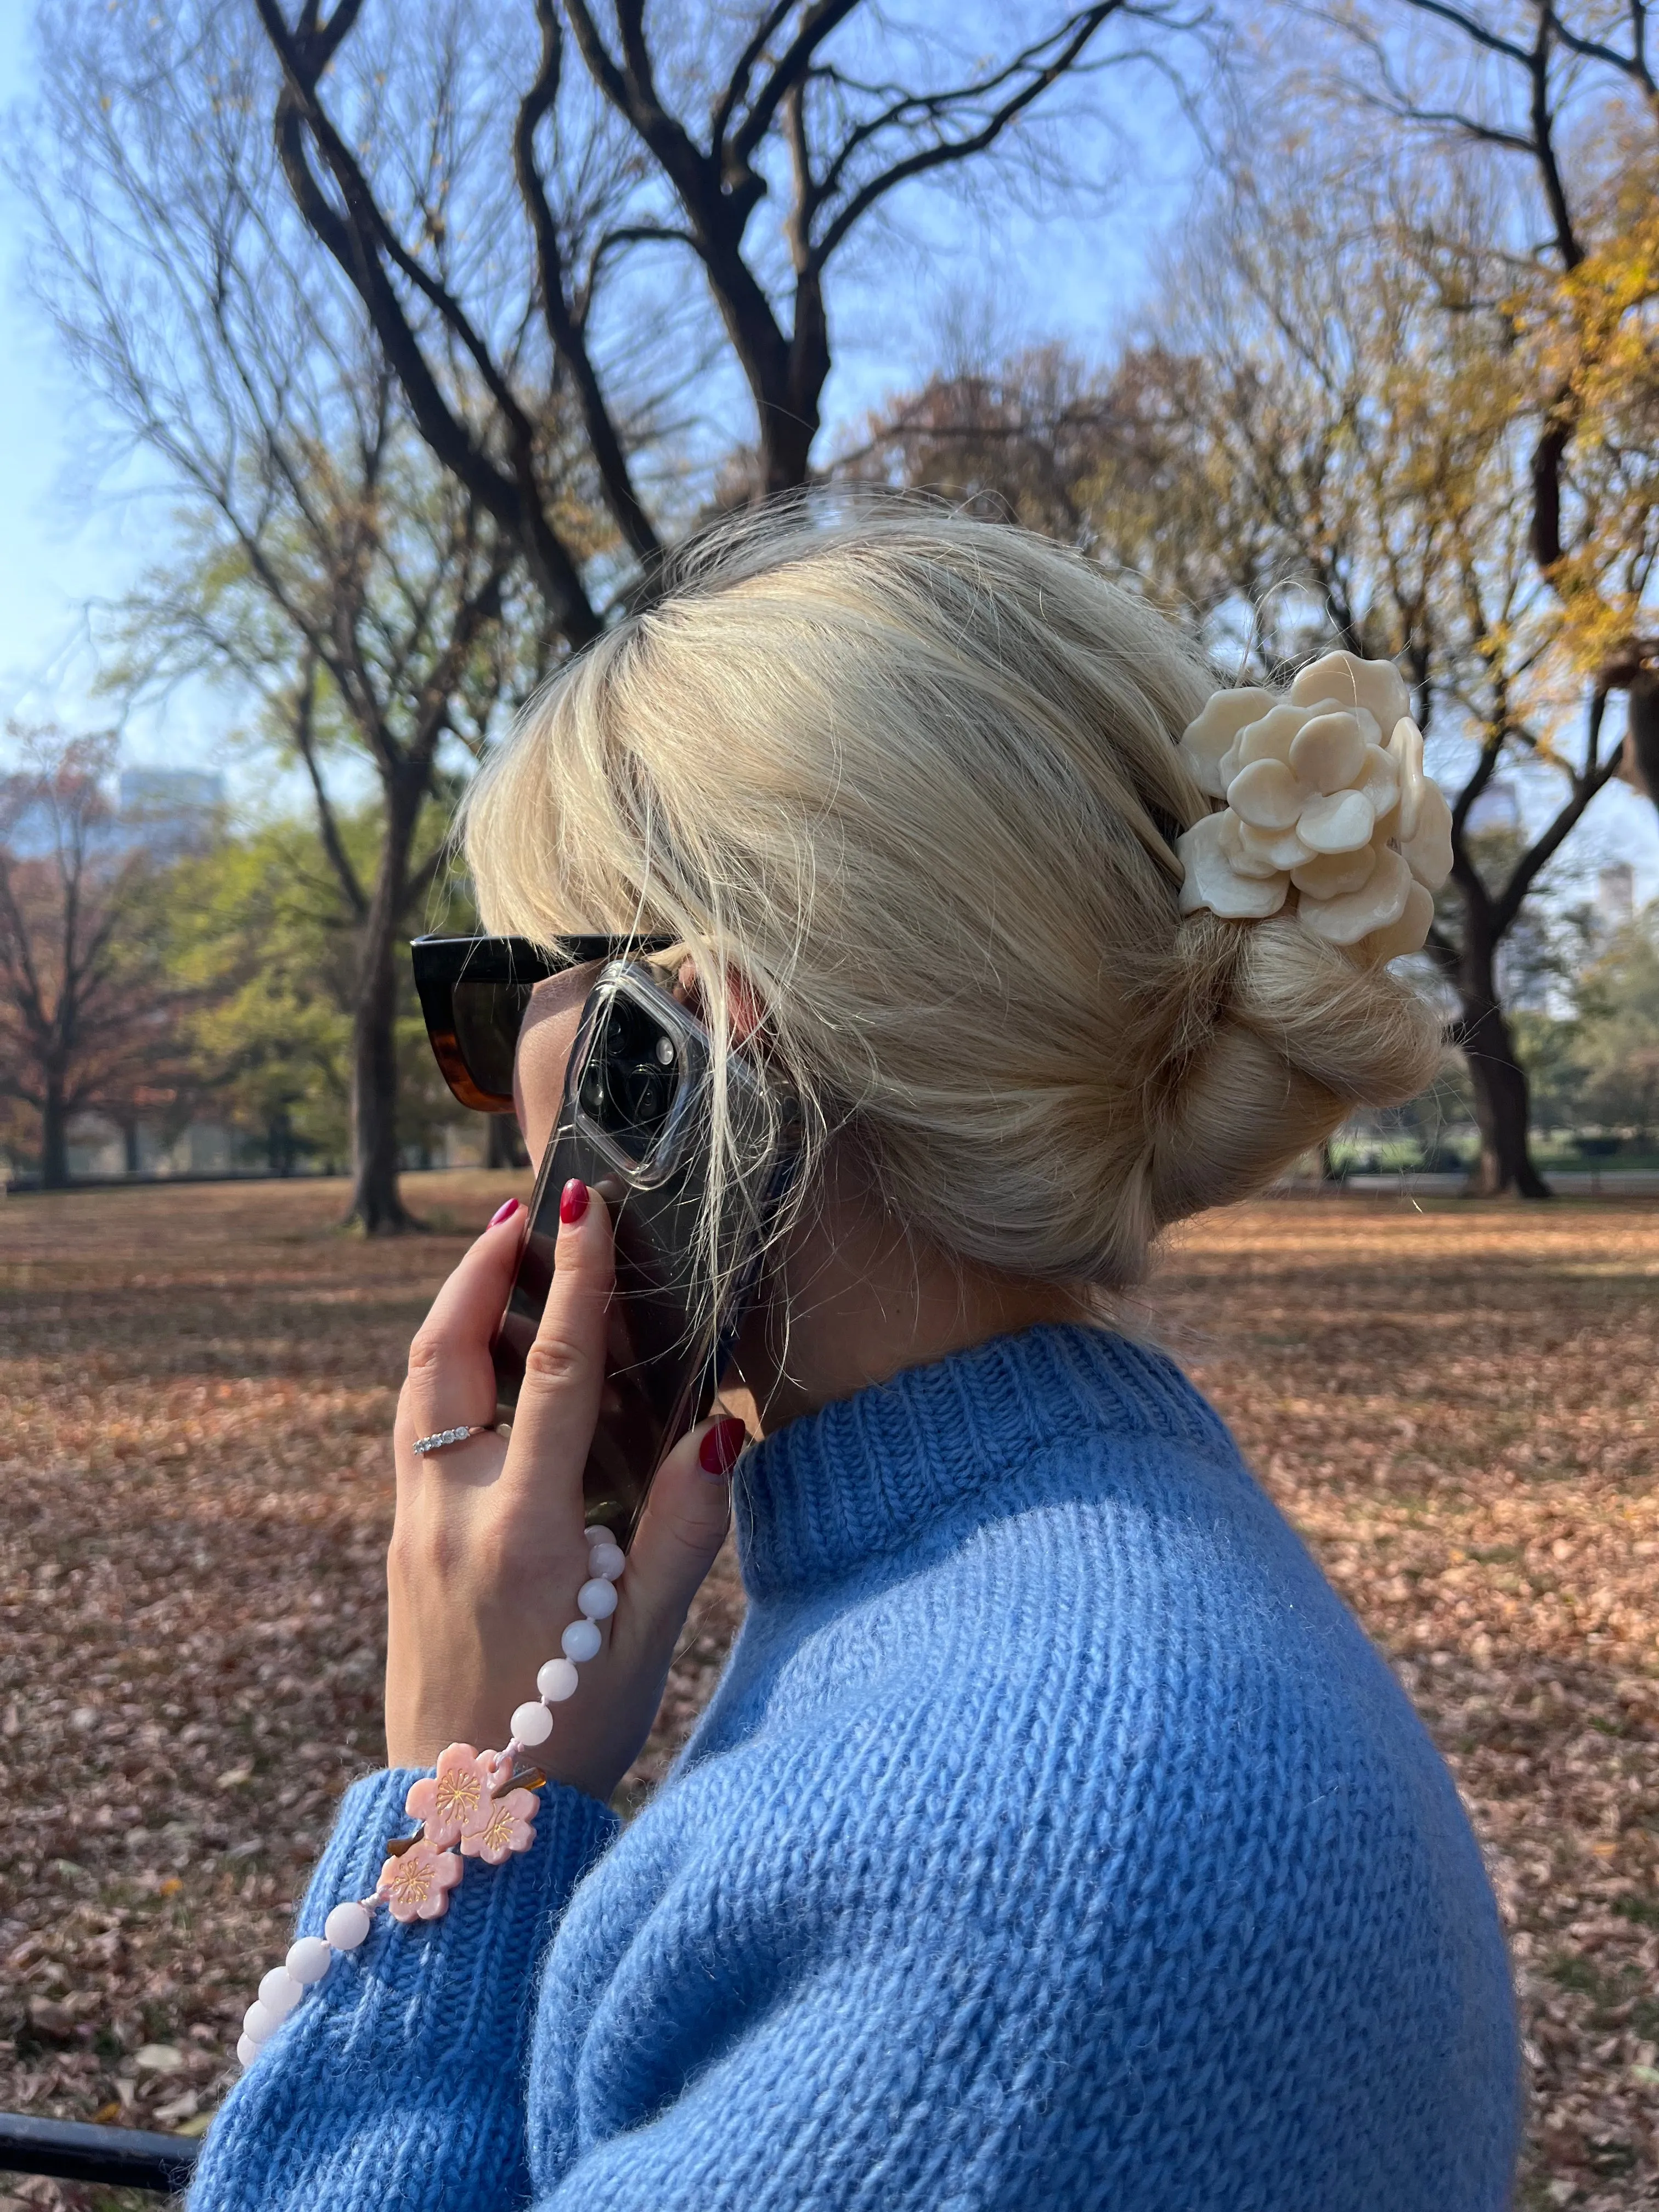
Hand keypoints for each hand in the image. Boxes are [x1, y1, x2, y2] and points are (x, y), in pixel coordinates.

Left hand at [385, 1186, 744, 1800]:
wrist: (460, 1818)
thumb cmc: (565, 1733)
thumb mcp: (646, 1641)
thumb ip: (683, 1530)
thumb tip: (720, 1431)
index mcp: (520, 1531)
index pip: (551, 1371)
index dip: (576, 1278)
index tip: (584, 1203)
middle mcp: (450, 1513)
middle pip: (449, 1352)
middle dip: (482, 1270)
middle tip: (521, 1209)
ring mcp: (413, 1524)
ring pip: (418, 1383)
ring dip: (456, 1310)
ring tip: (499, 1260)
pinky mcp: (400, 1541)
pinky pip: (415, 1423)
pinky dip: (445, 1364)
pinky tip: (481, 1357)